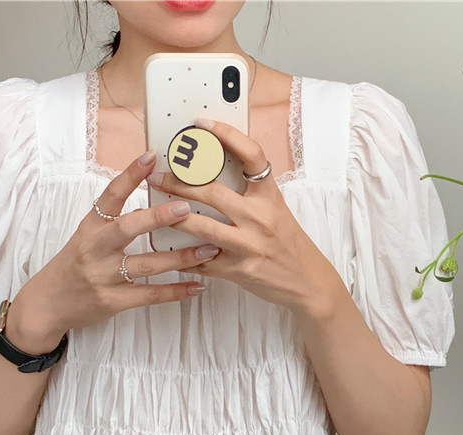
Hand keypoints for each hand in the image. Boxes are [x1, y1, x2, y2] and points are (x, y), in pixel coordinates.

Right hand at [4, 151, 217, 353]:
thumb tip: (152, 199)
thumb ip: (114, 221)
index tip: (151, 156)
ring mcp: (104, 276)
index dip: (130, 175)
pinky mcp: (114, 301)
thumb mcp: (86, 237)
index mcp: (90, 227)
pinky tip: (198, 285)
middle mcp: (96, 249)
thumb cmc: (73, 266)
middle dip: (158, 217)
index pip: (110, 196)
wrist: (47, 304)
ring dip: (180, 257)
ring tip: (208, 249)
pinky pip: (150, 295)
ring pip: (147, 265)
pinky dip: (176, 291)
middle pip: (128, 228)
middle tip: (186, 208)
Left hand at [146, 120, 343, 313]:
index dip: (226, 135)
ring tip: (155, 210)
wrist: (307, 282)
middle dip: (178, 183)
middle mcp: (260, 218)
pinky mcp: (240, 270)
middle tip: (157, 177)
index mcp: (269, 197)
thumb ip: (250, 194)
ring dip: (173, 218)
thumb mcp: (275, 211)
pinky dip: (183, 256)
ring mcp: (249, 245)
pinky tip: (169, 251)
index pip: (251, 155)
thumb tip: (213, 173)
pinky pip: (203, 261)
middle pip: (212, 192)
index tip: (202, 125)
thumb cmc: (288, 244)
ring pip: (201, 227)